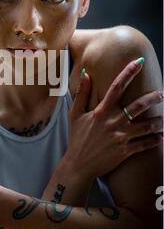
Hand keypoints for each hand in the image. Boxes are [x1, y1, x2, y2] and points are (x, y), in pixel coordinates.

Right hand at [64, 58, 162, 179]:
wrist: (78, 165)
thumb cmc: (77, 139)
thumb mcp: (74, 115)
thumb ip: (81, 94)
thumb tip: (86, 74)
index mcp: (101, 112)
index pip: (116, 87)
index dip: (128, 73)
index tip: (139, 63)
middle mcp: (113, 122)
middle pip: (137, 106)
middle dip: (152, 99)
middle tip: (161, 95)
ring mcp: (120, 137)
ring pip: (145, 127)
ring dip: (157, 122)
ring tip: (163, 119)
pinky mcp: (125, 151)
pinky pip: (144, 144)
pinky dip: (154, 141)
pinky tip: (160, 137)